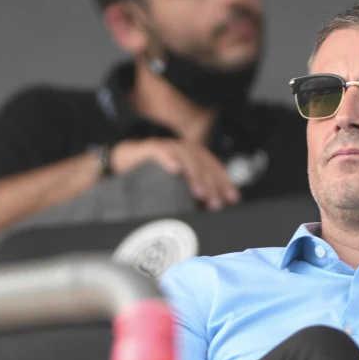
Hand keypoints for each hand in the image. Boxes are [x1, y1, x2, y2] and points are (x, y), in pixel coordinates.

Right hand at [111, 138, 240, 210]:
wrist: (126, 160)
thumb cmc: (154, 176)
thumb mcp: (177, 186)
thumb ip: (193, 195)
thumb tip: (211, 212)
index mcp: (196, 157)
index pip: (215, 168)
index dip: (225, 183)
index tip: (232, 200)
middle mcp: (186, 149)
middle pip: (204, 165)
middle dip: (212, 185)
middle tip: (215, 204)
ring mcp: (170, 147)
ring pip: (187, 158)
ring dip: (195, 175)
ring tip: (199, 193)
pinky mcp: (151, 147)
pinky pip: (163, 152)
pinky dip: (170, 159)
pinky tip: (175, 171)